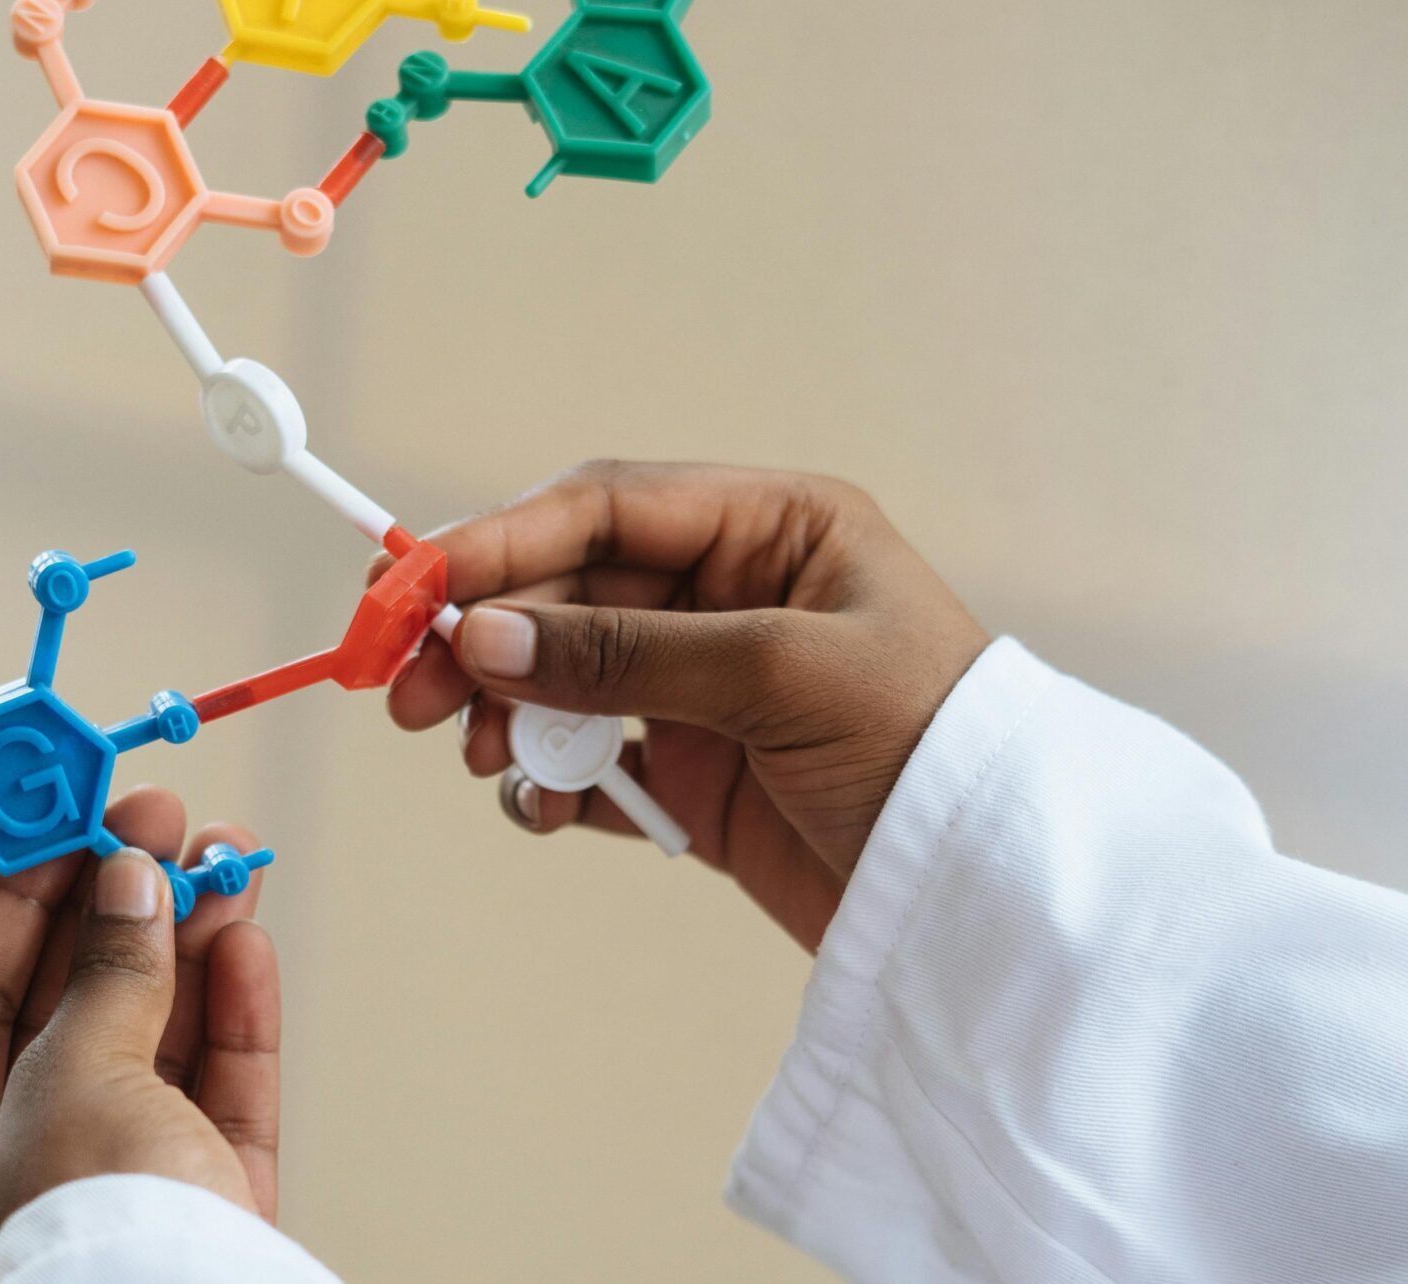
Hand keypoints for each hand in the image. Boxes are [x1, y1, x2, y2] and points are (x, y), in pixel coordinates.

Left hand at [0, 788, 279, 1283]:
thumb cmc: (91, 1261)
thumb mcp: (78, 1087)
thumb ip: (108, 974)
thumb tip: (129, 878)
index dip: (16, 897)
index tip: (61, 815)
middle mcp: (19, 1182)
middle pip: (71, 1006)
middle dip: (122, 906)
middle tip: (157, 820)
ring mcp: (119, 1191)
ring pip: (156, 1035)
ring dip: (191, 939)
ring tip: (223, 856)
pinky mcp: (205, 1203)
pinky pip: (216, 1086)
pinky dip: (233, 1009)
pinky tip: (245, 939)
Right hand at [383, 461, 988, 948]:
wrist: (997, 900)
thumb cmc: (927, 744)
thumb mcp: (779, 673)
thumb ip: (626, 653)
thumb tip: (485, 635)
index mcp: (769, 528)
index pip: (607, 508)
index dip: (502, 539)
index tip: (415, 585)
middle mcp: (730, 595)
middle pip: (570, 592)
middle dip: (487, 637)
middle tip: (409, 693)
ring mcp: (709, 686)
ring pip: (568, 676)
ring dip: (512, 712)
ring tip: (485, 760)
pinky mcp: (698, 773)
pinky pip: (594, 760)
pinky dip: (554, 783)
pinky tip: (542, 809)